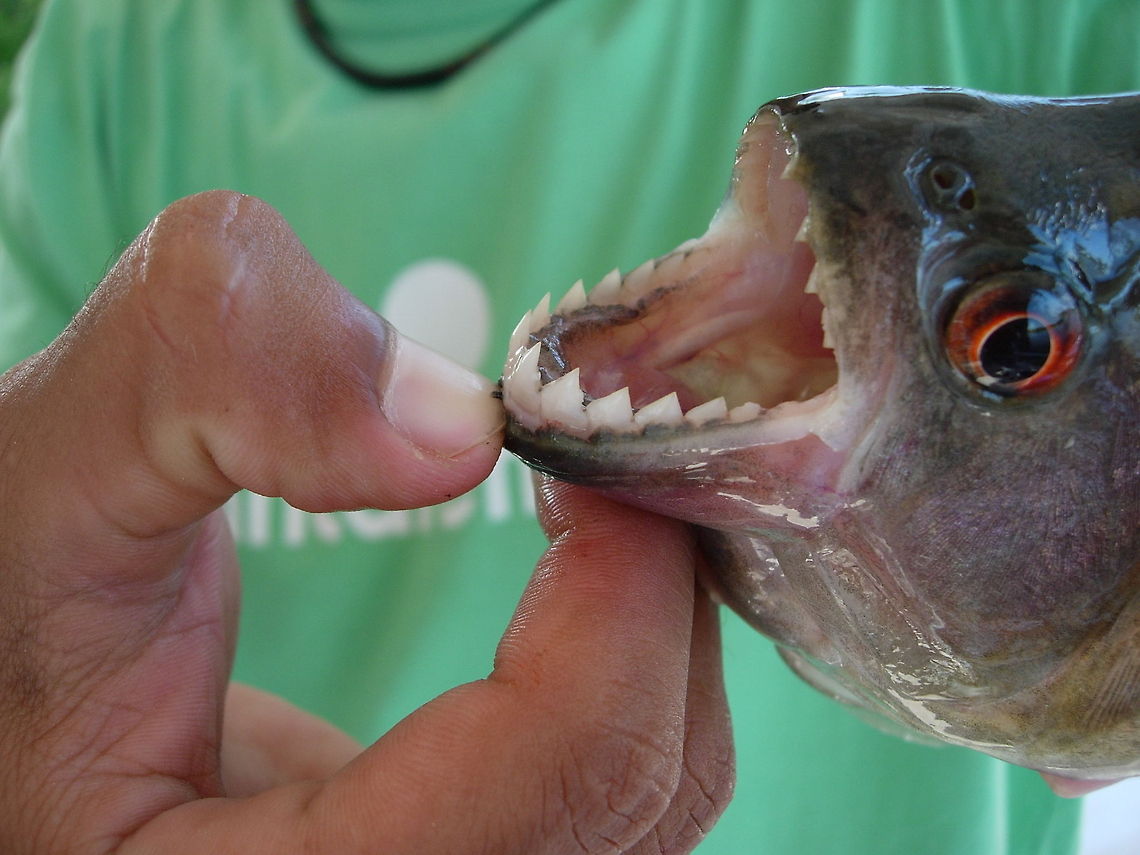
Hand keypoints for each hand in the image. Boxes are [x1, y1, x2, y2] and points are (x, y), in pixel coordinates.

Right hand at [0, 191, 732, 853]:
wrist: (20, 629)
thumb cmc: (19, 564)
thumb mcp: (70, 448)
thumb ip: (226, 373)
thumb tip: (454, 429)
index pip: (532, 802)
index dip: (618, 607)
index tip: (601, 449)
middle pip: (629, 801)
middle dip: (659, 600)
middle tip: (616, 450)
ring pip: (650, 796)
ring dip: (659, 625)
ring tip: (603, 494)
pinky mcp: (459, 846)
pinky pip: (612, 780)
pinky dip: (633, 662)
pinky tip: (587, 569)